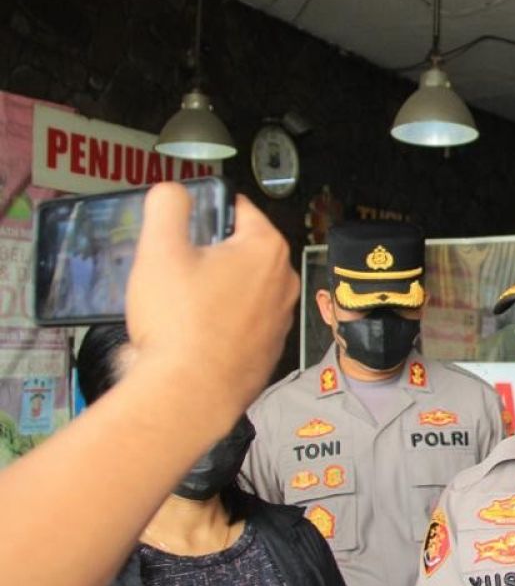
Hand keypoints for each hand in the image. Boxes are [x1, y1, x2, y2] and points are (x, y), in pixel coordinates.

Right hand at [126, 185, 298, 428]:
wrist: (190, 393)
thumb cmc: (179, 322)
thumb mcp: (160, 250)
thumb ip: (167, 208)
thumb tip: (173, 192)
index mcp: (266, 248)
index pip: (238, 209)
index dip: (205, 213)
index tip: (183, 228)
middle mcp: (284, 281)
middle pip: (241, 251)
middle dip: (209, 256)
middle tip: (176, 271)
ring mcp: (281, 319)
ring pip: (242, 289)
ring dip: (215, 292)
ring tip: (181, 307)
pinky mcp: (270, 350)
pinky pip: (242, 324)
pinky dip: (221, 324)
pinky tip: (194, 335)